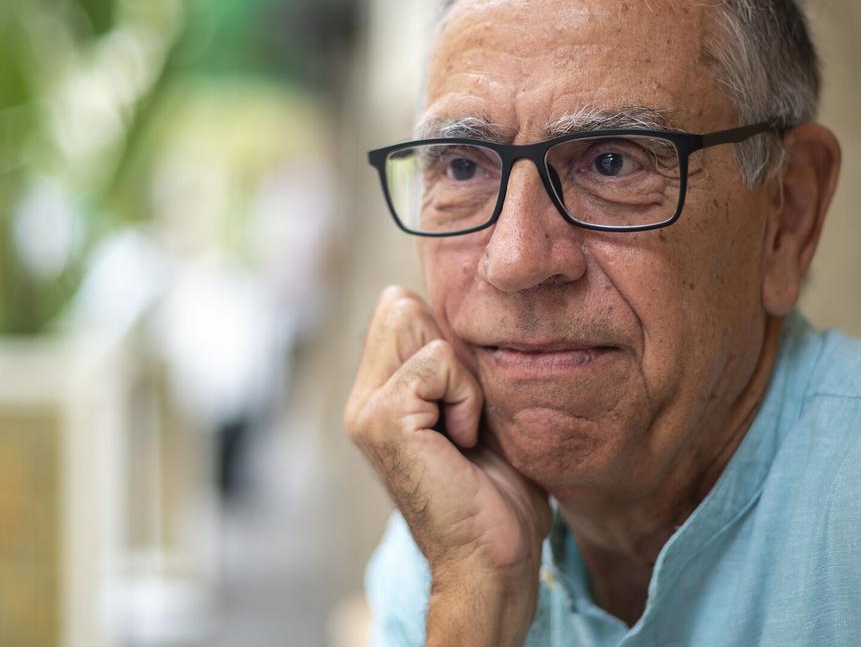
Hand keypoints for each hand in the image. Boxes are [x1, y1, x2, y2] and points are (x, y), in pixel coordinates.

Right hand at [344, 286, 552, 644]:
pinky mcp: (381, 419)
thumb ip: (453, 361)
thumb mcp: (477, 408)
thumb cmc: (497, 491)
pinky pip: (436, 361)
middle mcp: (363, 399)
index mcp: (380, 393)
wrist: (492, 558)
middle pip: (402, 306)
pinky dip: (465, 398)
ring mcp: (366, 409)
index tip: (468, 404)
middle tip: (466, 417)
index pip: (401, 306)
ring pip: (416, 324)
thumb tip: (447, 303)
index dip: (449, 340)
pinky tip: (462, 443)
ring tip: (464, 431)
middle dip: (453, 353)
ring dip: (462, 378)